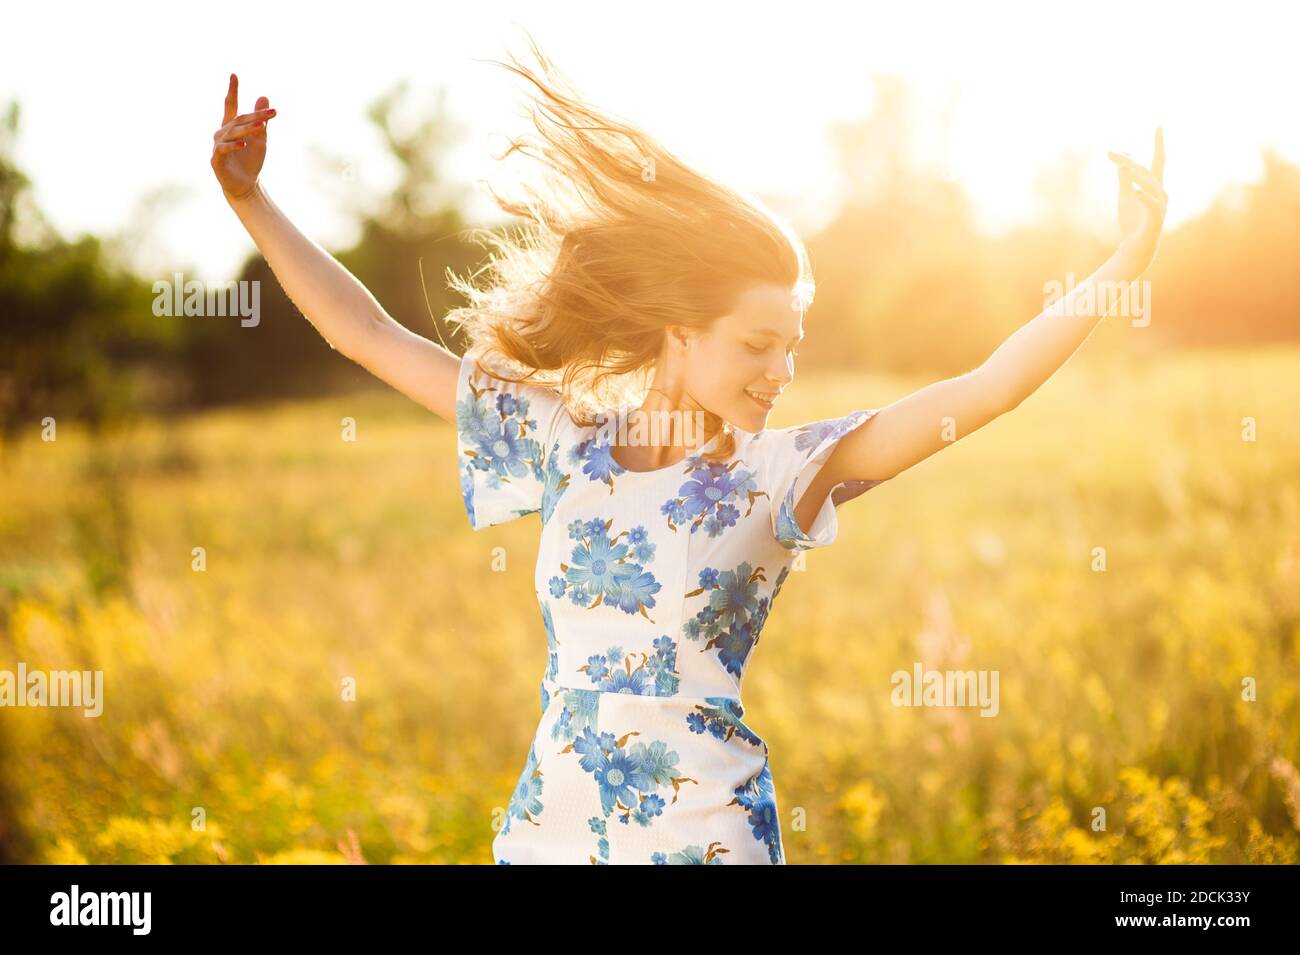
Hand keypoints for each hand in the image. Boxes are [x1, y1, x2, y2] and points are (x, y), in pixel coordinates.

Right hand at [211, 73, 276, 201]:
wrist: (246, 186)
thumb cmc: (251, 161)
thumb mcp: (260, 139)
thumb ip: (261, 120)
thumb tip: (264, 96)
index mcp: (231, 127)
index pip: (231, 106)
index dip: (233, 91)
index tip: (234, 75)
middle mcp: (222, 133)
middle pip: (238, 120)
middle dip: (255, 115)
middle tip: (272, 112)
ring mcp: (218, 146)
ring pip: (232, 133)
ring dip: (248, 129)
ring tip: (262, 126)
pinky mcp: (216, 160)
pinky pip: (224, 149)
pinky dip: (234, 146)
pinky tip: (244, 143)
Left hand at [1108, 127, 1166, 276]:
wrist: (1134, 248)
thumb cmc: (1133, 221)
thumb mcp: (1125, 195)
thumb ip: (1125, 177)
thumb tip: (1124, 157)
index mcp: (1154, 185)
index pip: (1158, 160)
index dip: (1158, 143)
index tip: (1159, 125)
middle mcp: (1161, 193)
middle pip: (1149, 171)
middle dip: (1133, 161)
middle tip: (1113, 154)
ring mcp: (1160, 206)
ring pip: (1153, 186)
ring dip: (1139, 176)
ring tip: (1125, 167)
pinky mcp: (1156, 220)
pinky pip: (1153, 206)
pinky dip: (1145, 197)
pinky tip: (1136, 190)